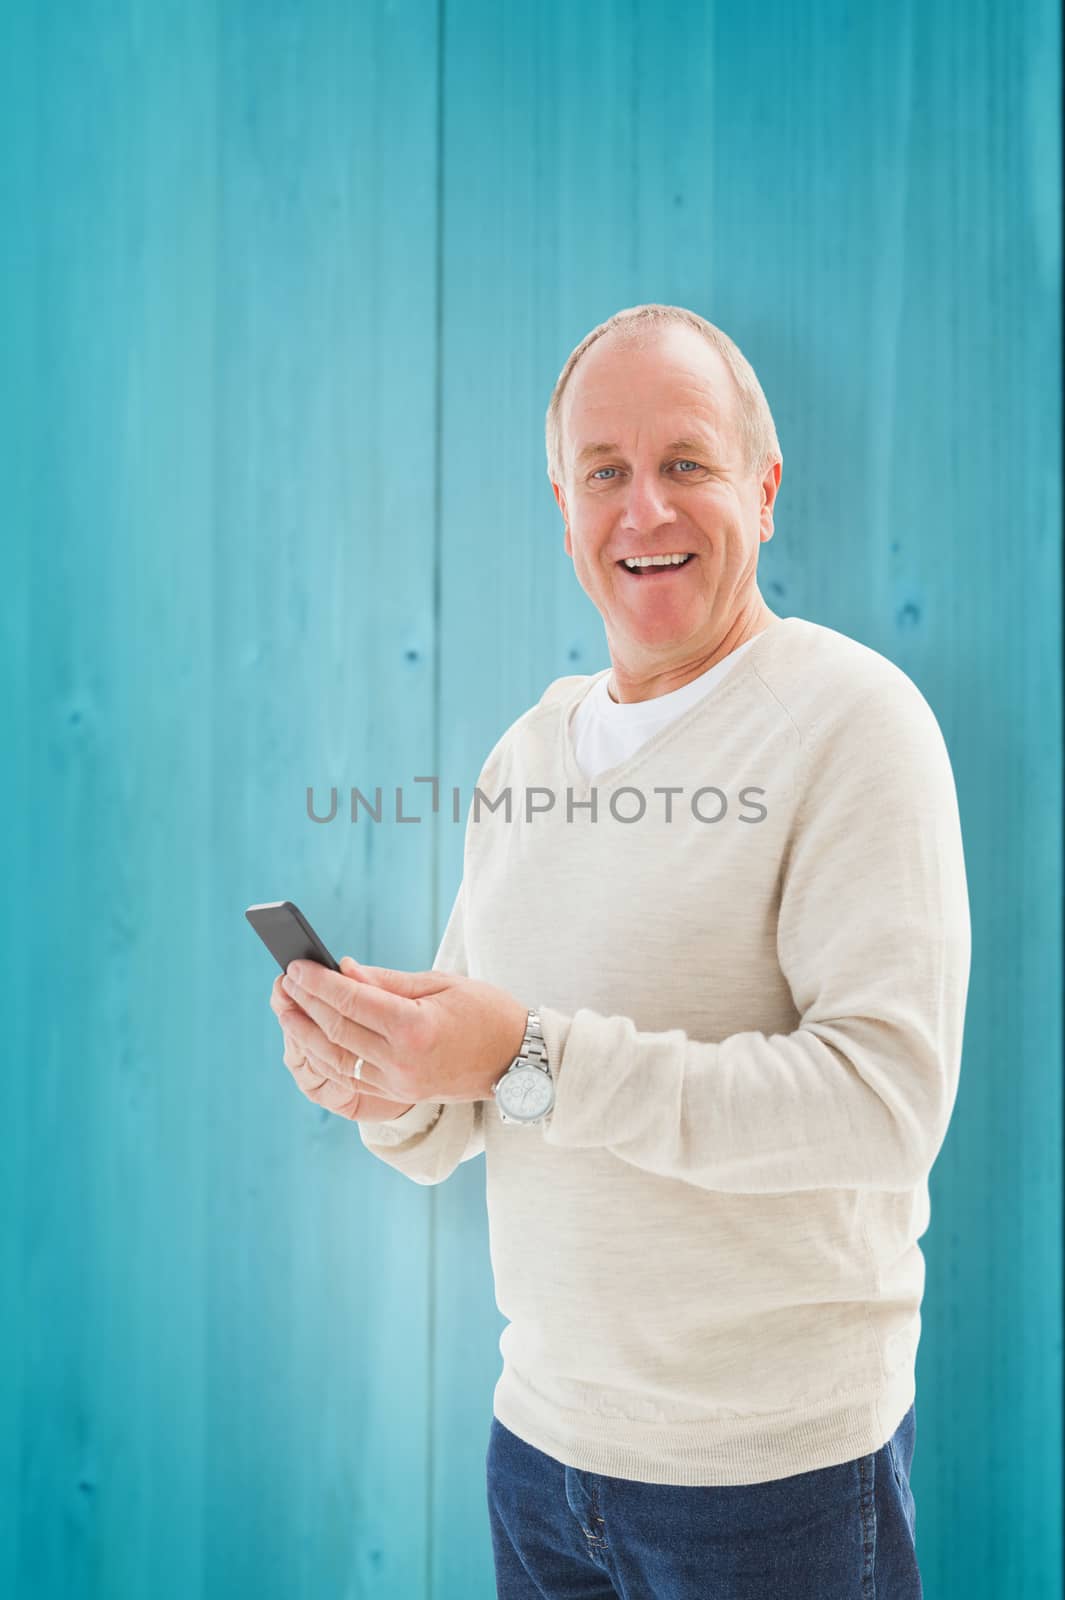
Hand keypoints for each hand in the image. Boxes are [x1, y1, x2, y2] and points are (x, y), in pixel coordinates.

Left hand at [275, 955, 529, 1105]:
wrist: (518, 1060)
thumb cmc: (485, 1011)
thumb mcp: (439, 983)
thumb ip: (386, 981)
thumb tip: (342, 971)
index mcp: (415, 1028)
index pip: (351, 1001)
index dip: (318, 983)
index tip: (294, 966)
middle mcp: (403, 1061)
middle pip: (337, 1031)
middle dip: (304, 1005)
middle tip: (283, 982)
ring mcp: (400, 1083)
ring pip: (336, 1059)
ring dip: (304, 1034)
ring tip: (286, 1009)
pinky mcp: (400, 1093)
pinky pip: (350, 1077)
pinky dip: (325, 1057)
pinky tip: (310, 1038)